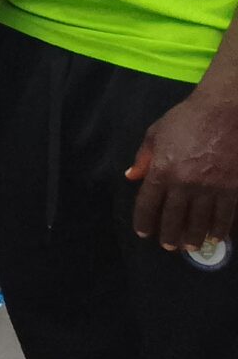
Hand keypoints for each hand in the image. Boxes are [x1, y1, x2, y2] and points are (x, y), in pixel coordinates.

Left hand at [128, 82, 237, 254]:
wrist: (224, 112)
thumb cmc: (187, 119)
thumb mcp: (156, 134)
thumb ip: (144, 158)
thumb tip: (131, 177)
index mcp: (162, 170)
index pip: (148, 203)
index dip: (144, 221)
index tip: (144, 232)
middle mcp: (185, 184)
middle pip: (174, 218)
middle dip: (170, 235)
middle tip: (169, 247)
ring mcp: (211, 188)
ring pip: (200, 221)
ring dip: (194, 237)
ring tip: (190, 247)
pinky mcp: (232, 189)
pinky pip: (225, 216)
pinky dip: (220, 229)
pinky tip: (216, 237)